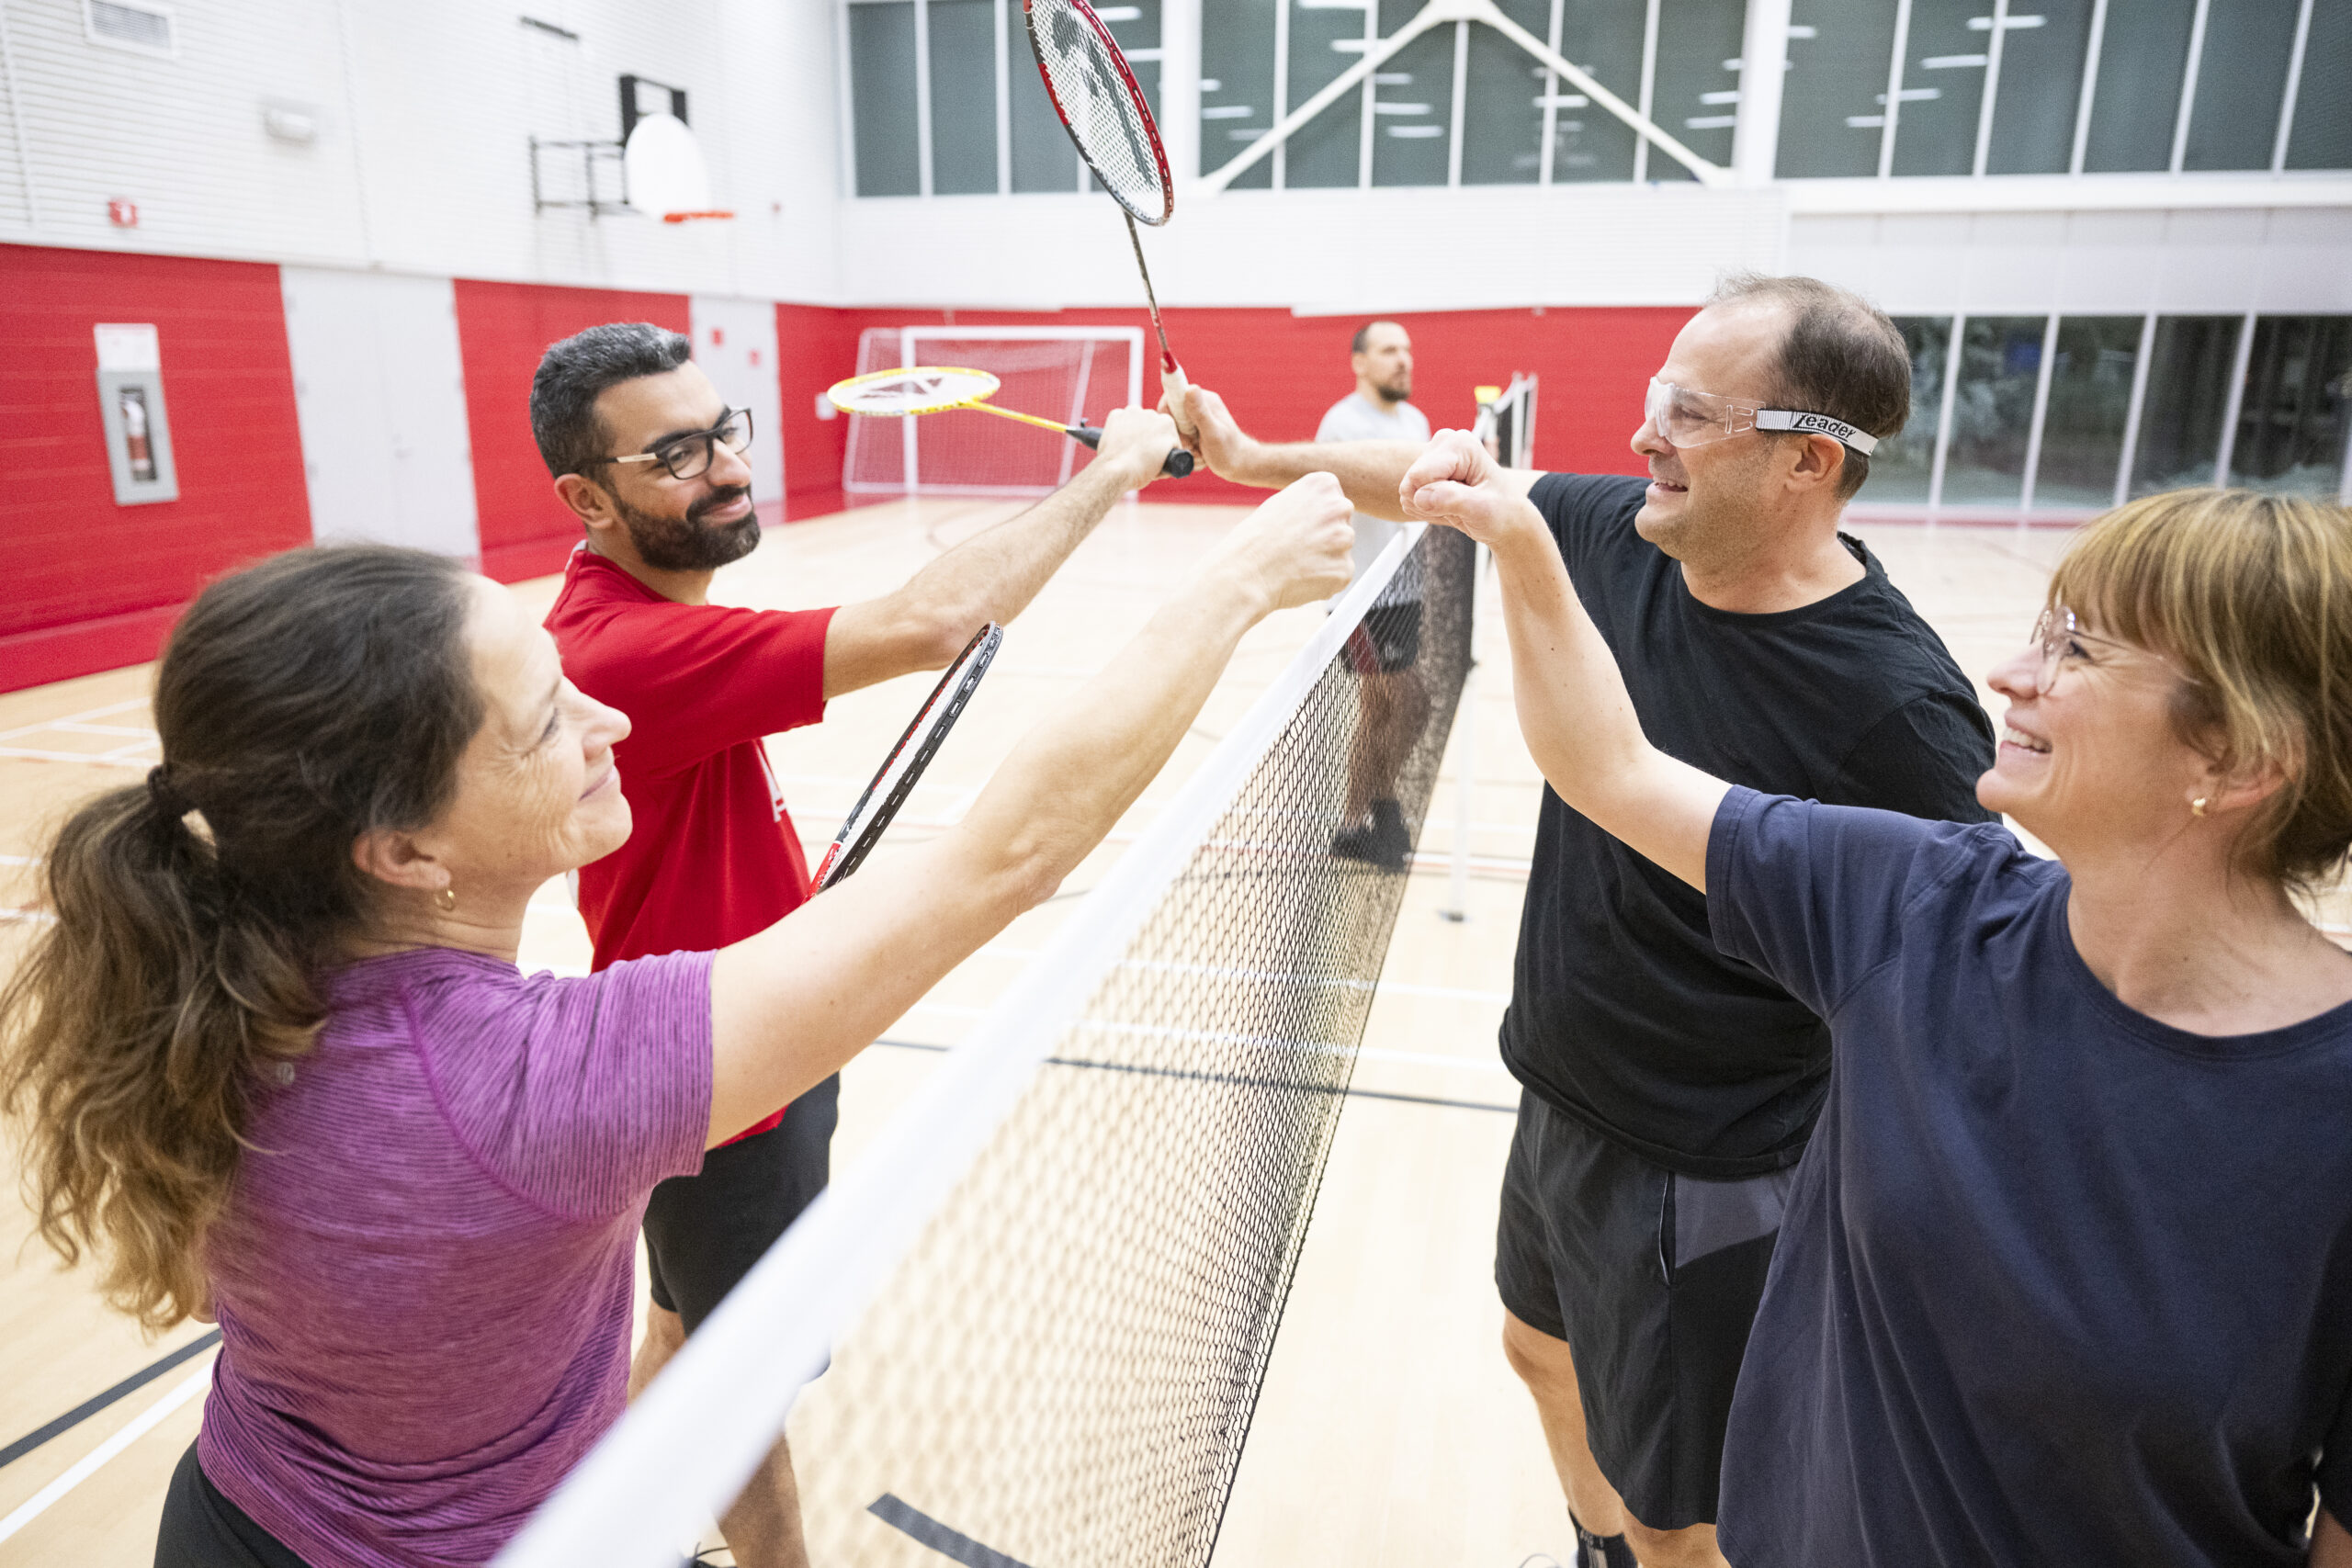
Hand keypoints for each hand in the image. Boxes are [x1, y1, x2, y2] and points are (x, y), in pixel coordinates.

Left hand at [1093, 405, 1182, 486]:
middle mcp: (1151, 413)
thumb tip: (1165, 456)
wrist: (1118, 471)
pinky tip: (1119, 441)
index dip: (1162, 444)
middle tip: (1142, 451)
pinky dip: (1119, 428)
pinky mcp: (1116, 415)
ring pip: (1136, 419)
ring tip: (1129, 446)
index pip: (1168, 433)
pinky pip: (1120, 420)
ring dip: (1135, 429)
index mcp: (1167, 423)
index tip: (1156, 453)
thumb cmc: (1141, 471)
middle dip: (1148, 434)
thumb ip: (1167, 454)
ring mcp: (1132, 412)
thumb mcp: (1164, 465)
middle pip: (1152, 424)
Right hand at [1159, 384, 1254, 479]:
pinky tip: (1200, 456)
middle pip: (1173, 416)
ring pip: (1176, 431)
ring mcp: (1198, 420)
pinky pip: (1182, 440)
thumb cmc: (1229, 451)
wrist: (1241, 465)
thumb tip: (1190, 389)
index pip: (1174, 396)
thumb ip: (1200, 412)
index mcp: (1205, 401)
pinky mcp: (1196, 432)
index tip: (1175, 431)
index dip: (1168, 412)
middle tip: (1193, 447)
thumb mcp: (1212, 432)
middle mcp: (1200, 407)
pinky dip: (1188, 451)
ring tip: (1199, 454)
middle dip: (1179, 436)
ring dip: (1184, 446)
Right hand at [1205, 472, 1355, 613]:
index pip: (1333, 501)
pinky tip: (1301, 577)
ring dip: (1325, 559)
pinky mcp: (1345, 569)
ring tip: (1295, 563)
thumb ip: (1309, 505)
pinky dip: (1325, 580)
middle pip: (1342, 525)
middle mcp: (1339, 506)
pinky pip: (1339, 574)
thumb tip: (1323, 517)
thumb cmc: (1254, 540)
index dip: (1314, 519)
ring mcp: (1345, 539)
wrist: (1246, 571)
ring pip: (1341, 551)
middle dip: (1326, 538)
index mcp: (1323, 484)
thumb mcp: (1282, 504)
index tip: (1297, 528)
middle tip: (1296, 548)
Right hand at [1400, 429, 1541, 547]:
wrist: (1505, 520)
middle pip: (1411, 482)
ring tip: (1455, 505)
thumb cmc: (1501, 511)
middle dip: (1431, 502)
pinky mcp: (1427, 472)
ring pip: (1408, 491)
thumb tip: (1420, 497)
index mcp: (1460, 444)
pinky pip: (1409, 496)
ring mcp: (1434, 458)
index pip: (1419, 475)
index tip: (1463, 501)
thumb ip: (1452, 499)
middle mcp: (1444, 444)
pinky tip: (1447, 505)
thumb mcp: (1482, 509)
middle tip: (1459, 505)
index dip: (1434, 498)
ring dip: (1429, 507)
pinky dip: (1426, 508)